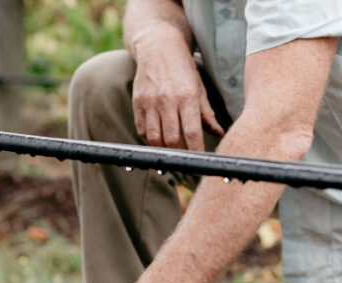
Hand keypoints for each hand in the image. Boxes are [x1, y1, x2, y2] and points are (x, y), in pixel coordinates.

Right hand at [131, 27, 223, 150]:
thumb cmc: (182, 68)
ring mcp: (149, 103)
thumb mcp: (199, 87)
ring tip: (171, 154)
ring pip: (154, 139)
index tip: (200, 162)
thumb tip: (217, 132)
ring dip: (163, 150)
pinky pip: (141, 130)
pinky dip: (149, 141)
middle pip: (171, 139)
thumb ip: (207, 113)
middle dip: (179, 154)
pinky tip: (157, 142)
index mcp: (187, 96)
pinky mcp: (137, 104)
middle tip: (185, 161)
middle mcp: (167, 101)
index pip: (192, 132)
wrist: (158, 47)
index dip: (196, 151)